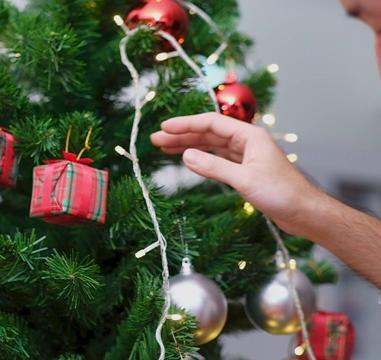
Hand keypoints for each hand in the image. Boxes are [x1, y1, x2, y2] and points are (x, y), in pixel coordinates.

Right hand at [150, 112, 322, 235]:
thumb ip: (214, 166)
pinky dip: (201, 158)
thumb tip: (186, 156)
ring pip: (211, 145)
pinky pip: (217, 158)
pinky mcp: (245, 170)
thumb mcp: (244, 179)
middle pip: (208, 133)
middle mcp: (246, 142)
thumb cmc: (282, 193)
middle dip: (182, 135)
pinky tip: (188, 159)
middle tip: (156, 139)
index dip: (186, 124)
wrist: (305, 213)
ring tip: (164, 148)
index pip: (211, 123)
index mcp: (249, 136)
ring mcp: (245, 156)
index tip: (164, 127)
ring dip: (188, 146)